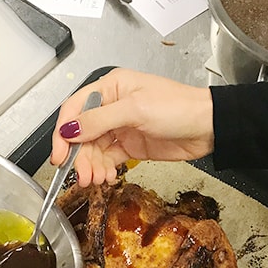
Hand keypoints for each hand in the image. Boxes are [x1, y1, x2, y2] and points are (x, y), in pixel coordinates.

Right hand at [51, 68, 214, 185]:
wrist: (207, 127)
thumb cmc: (177, 107)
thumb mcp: (134, 110)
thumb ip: (98, 121)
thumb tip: (68, 130)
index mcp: (109, 88)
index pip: (74, 110)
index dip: (63, 134)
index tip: (59, 156)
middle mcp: (110, 106)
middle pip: (81, 134)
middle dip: (79, 157)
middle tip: (83, 176)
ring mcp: (120, 127)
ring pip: (93, 150)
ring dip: (91, 167)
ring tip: (97, 180)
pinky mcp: (129, 146)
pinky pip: (107, 159)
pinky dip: (103, 170)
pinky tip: (107, 177)